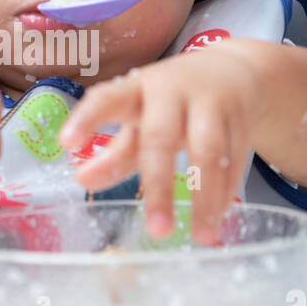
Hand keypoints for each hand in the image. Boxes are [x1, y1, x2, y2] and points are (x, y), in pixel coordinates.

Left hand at [58, 41, 261, 243]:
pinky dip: (225, 191)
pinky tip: (216, 219)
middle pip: (161, 137)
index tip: (66, 143)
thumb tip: (81, 182)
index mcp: (137, 88)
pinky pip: (235, 158)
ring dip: (204, 197)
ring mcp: (209, 101)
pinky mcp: (240, 116)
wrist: (232, 69)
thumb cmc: (170, 102)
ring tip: (199, 236)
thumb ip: (114, 152)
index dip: (87, 118)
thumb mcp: (140, 119)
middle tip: (157, 231)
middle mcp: (171, 90)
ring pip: (207, 150)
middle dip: (158, 185)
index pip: (107, 98)